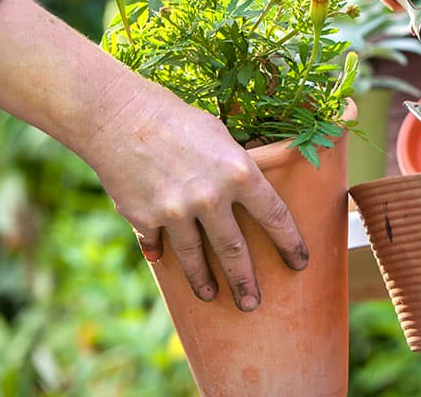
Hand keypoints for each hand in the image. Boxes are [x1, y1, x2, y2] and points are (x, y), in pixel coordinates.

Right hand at [0, 0, 306, 311]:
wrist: (121, 117)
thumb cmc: (177, 120)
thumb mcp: (221, 137)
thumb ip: (236, 169)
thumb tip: (249, 193)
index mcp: (240, 172)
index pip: (274, 216)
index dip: (289, 243)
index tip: (299, 262)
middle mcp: (212, 197)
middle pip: (235, 251)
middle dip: (247, 281)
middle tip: (253, 303)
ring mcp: (177, 212)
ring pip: (195, 258)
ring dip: (204, 281)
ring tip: (212, 295)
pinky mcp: (146, 219)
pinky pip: (158, 244)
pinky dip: (160, 252)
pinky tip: (162, 261)